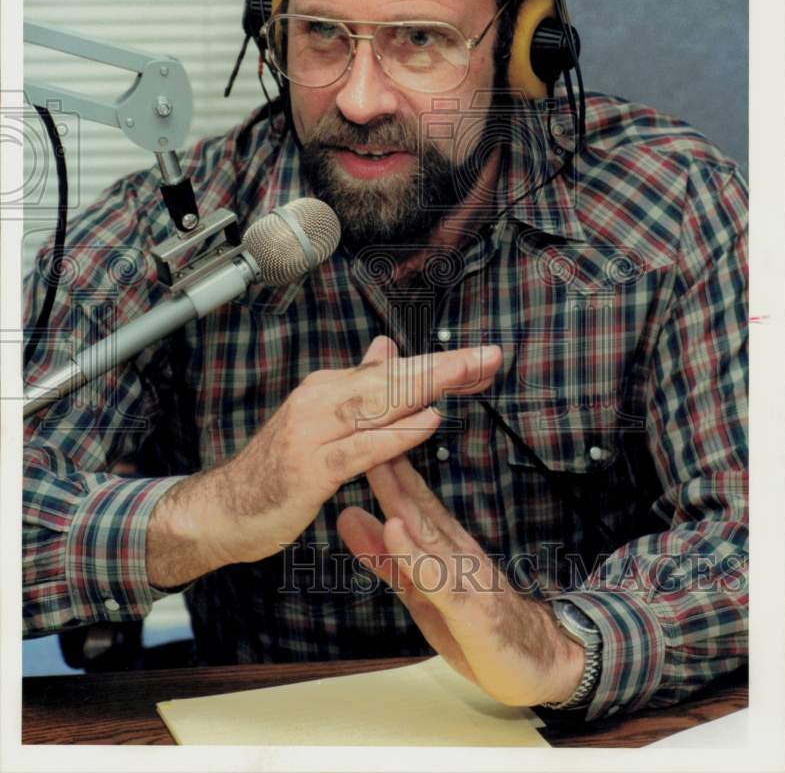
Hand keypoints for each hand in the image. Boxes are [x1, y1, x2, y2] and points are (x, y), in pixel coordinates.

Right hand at [148, 335, 501, 582]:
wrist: (222, 508)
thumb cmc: (276, 468)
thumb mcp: (319, 418)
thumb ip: (356, 386)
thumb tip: (386, 347)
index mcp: (329, 389)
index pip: (393, 370)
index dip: (440, 364)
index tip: (482, 359)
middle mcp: (322, 400)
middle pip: (393, 379)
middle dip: (444, 367)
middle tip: (489, 357)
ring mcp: (313, 432)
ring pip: (380, 404)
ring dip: (428, 387)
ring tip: (468, 375)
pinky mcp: (310, 468)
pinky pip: (361, 448)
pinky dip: (396, 434)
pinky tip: (426, 422)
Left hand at [338, 369, 584, 706]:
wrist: (544, 664)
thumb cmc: (478, 627)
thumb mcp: (422, 592)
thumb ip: (386, 558)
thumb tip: (348, 517)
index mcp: (443, 545)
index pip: (411, 496)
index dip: (384, 461)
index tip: (362, 426)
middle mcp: (455, 551)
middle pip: (417, 502)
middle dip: (389, 463)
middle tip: (367, 423)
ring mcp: (465, 577)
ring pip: (429, 532)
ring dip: (402, 497)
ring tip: (378, 463)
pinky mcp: (471, 610)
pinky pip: (440, 579)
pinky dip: (416, 555)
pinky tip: (396, 531)